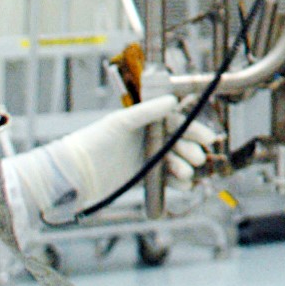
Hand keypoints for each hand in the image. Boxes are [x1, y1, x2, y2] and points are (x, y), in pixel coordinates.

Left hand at [20, 98, 215, 218]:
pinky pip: (166, 179)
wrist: (76, 174)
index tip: (208, 137)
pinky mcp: (143, 177)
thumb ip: (147, 111)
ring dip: (184, 167)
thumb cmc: (94, 142)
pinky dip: (176, 182)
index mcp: (145, 122)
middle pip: (179, 143)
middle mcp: (149, 139)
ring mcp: (147, 159)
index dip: (193, 130)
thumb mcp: (121, 122)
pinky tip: (183, 185)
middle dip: (191, 150)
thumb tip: (173, 100)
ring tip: (185, 173)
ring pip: (175, 161)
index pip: (176, 123)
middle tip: (197, 158)